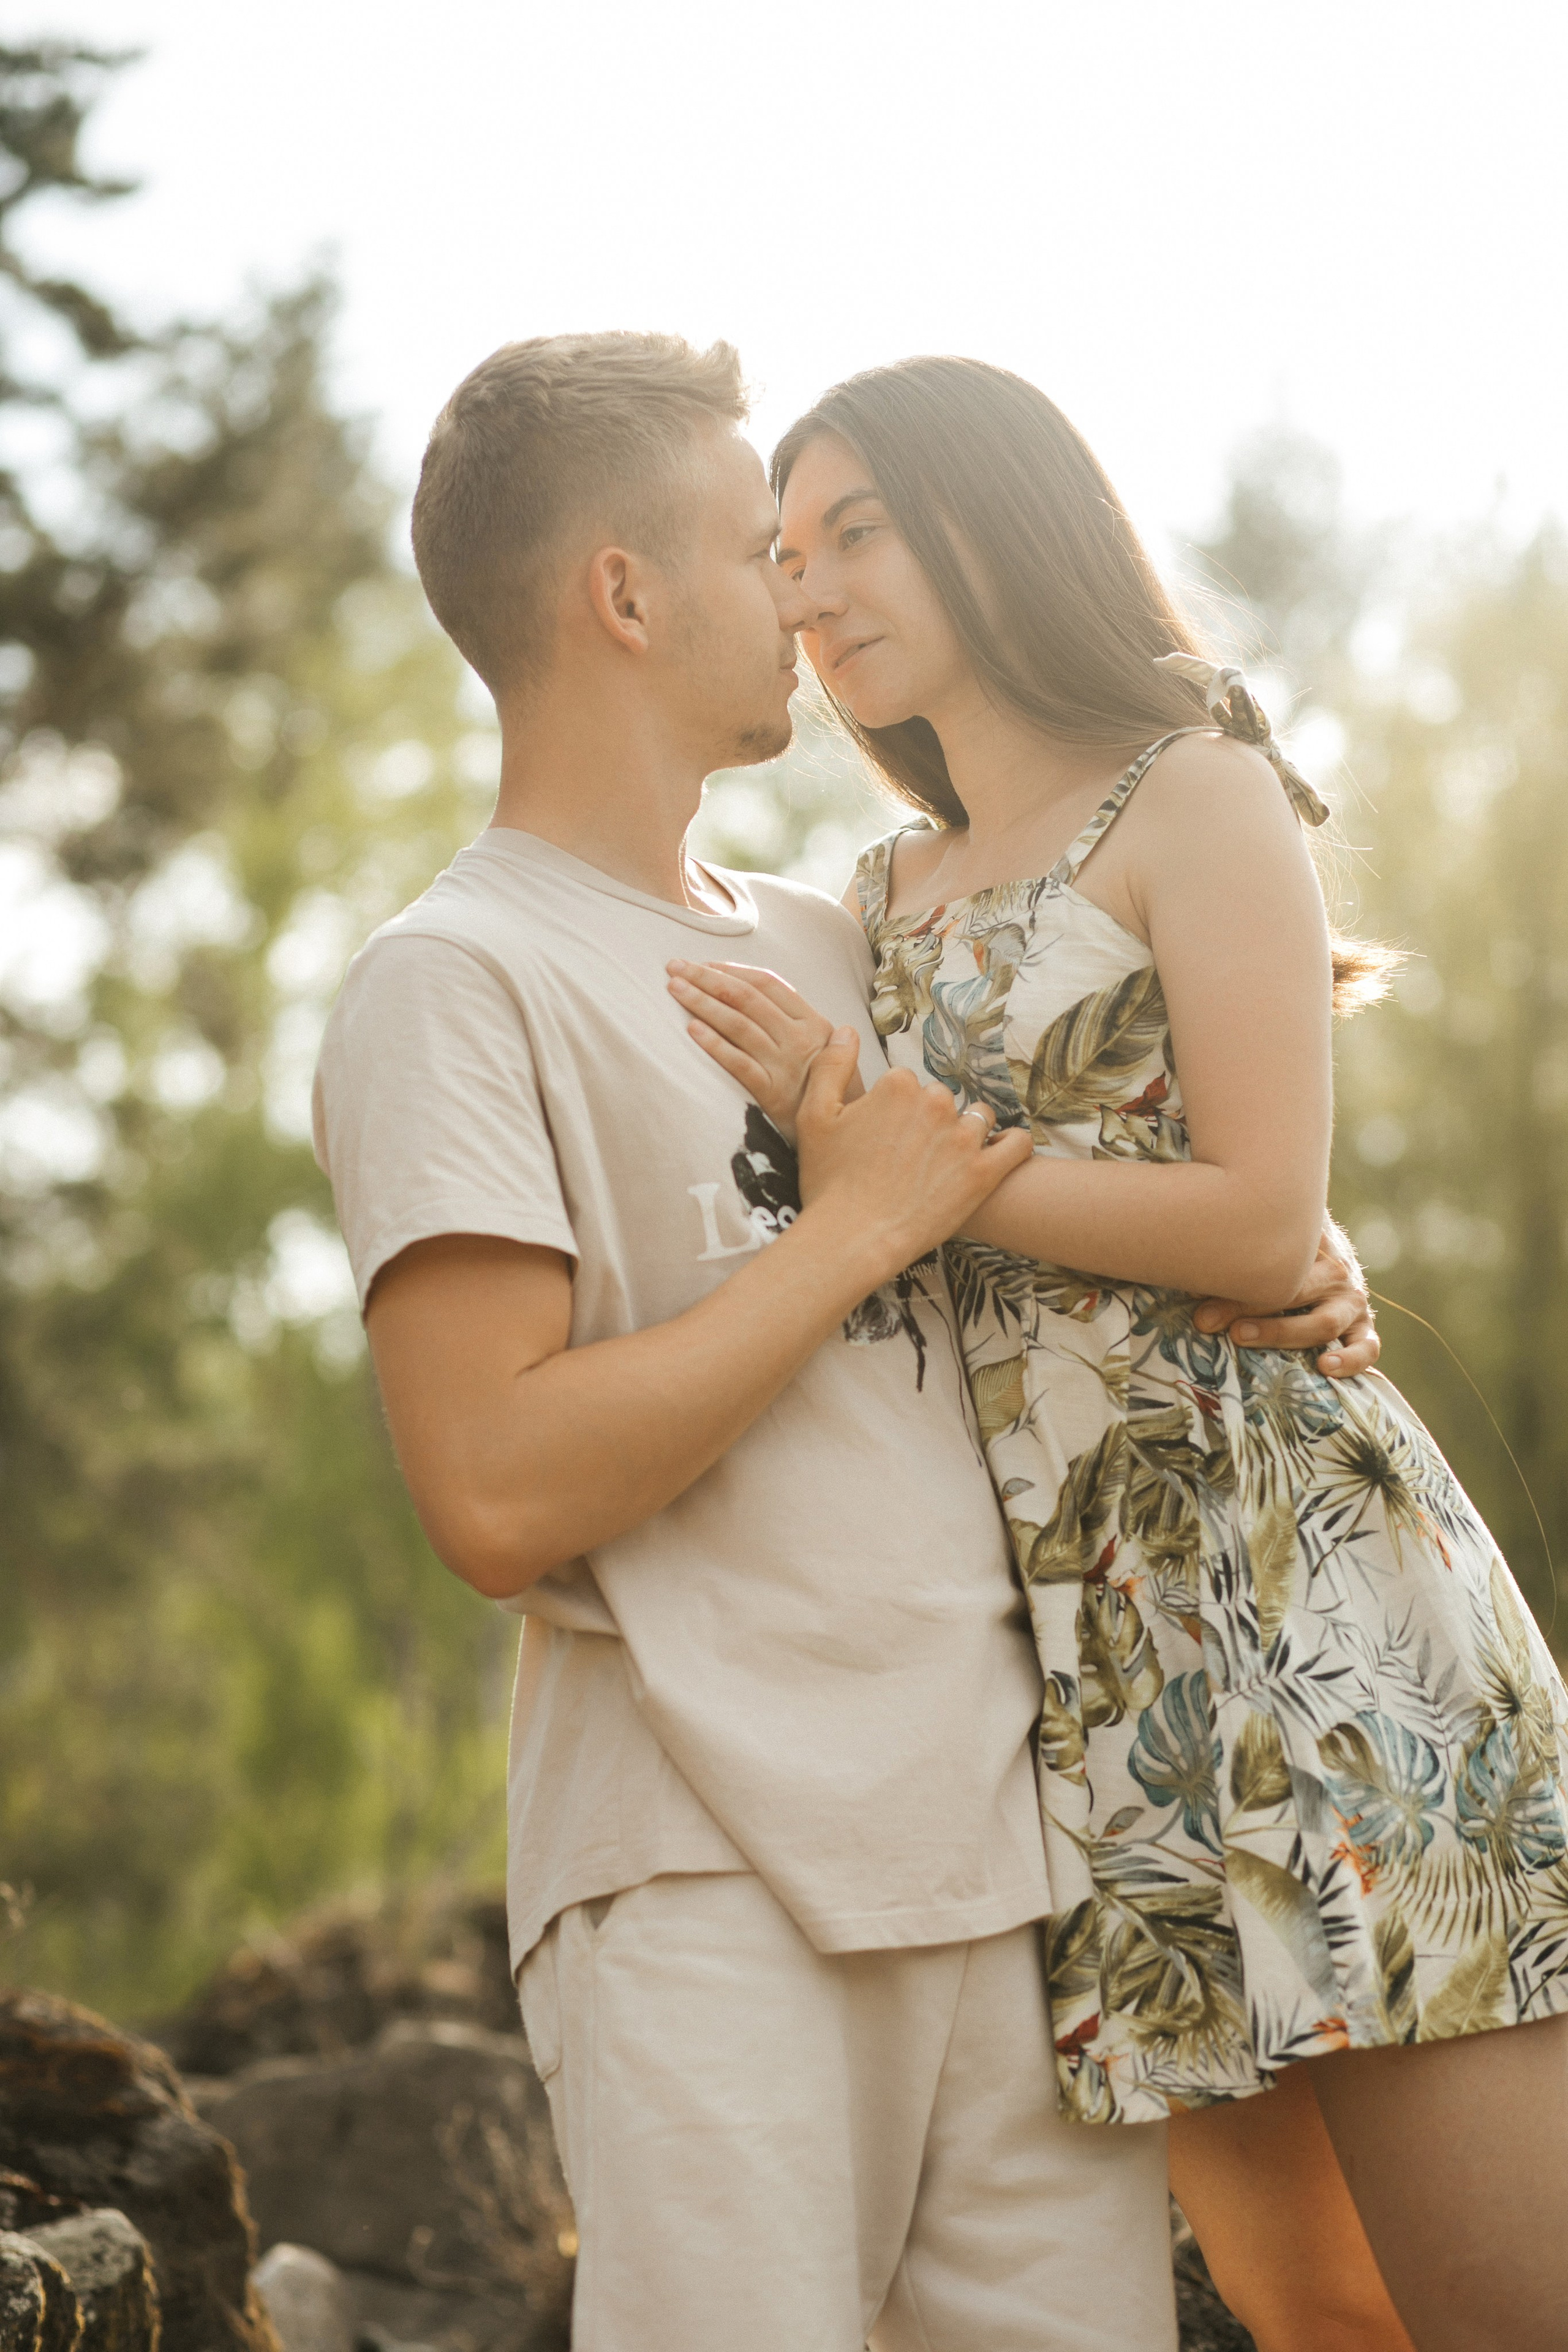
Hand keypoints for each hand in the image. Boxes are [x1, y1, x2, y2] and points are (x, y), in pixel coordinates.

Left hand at [667, 959, 856, 1139]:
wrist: (849, 1133)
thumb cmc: (831, 1090)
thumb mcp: (828, 1049)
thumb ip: (795, 1023)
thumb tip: (759, 993)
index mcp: (814, 1022)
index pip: (767, 984)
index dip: (732, 970)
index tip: (704, 964)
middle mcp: (800, 1039)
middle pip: (746, 998)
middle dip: (707, 978)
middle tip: (676, 967)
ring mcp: (785, 1066)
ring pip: (738, 1024)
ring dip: (702, 1002)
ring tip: (674, 989)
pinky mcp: (772, 1095)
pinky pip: (739, 1064)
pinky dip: (715, 1044)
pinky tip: (692, 1029)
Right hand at [795, 1033, 1034, 1283]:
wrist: (852, 1239)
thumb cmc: (829, 1183)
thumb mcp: (813, 1117)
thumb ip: (831, 1066)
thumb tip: (847, 1031)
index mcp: (898, 1086)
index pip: (907, 1084)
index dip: (895, 1110)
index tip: (884, 1137)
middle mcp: (935, 1103)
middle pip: (943, 1099)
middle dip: (931, 1121)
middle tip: (910, 1157)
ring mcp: (963, 1138)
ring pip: (979, 1117)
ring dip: (968, 1133)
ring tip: (947, 1162)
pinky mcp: (984, 1172)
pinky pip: (1017, 1145)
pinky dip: (1012, 1145)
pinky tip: (999, 1153)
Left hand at [1192, 1219, 1378, 1377]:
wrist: (1326, 1242)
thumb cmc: (1282, 1243)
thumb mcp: (1265, 1236)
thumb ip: (1235, 1248)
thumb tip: (1186, 1274)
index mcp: (1312, 1244)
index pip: (1278, 1263)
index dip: (1236, 1279)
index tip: (1195, 1290)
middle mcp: (1335, 1271)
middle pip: (1292, 1291)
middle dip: (1244, 1306)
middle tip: (1204, 1319)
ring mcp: (1352, 1300)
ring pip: (1323, 1322)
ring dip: (1280, 1332)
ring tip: (1241, 1338)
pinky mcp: (1363, 1326)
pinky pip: (1367, 1347)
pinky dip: (1351, 1360)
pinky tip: (1324, 1367)